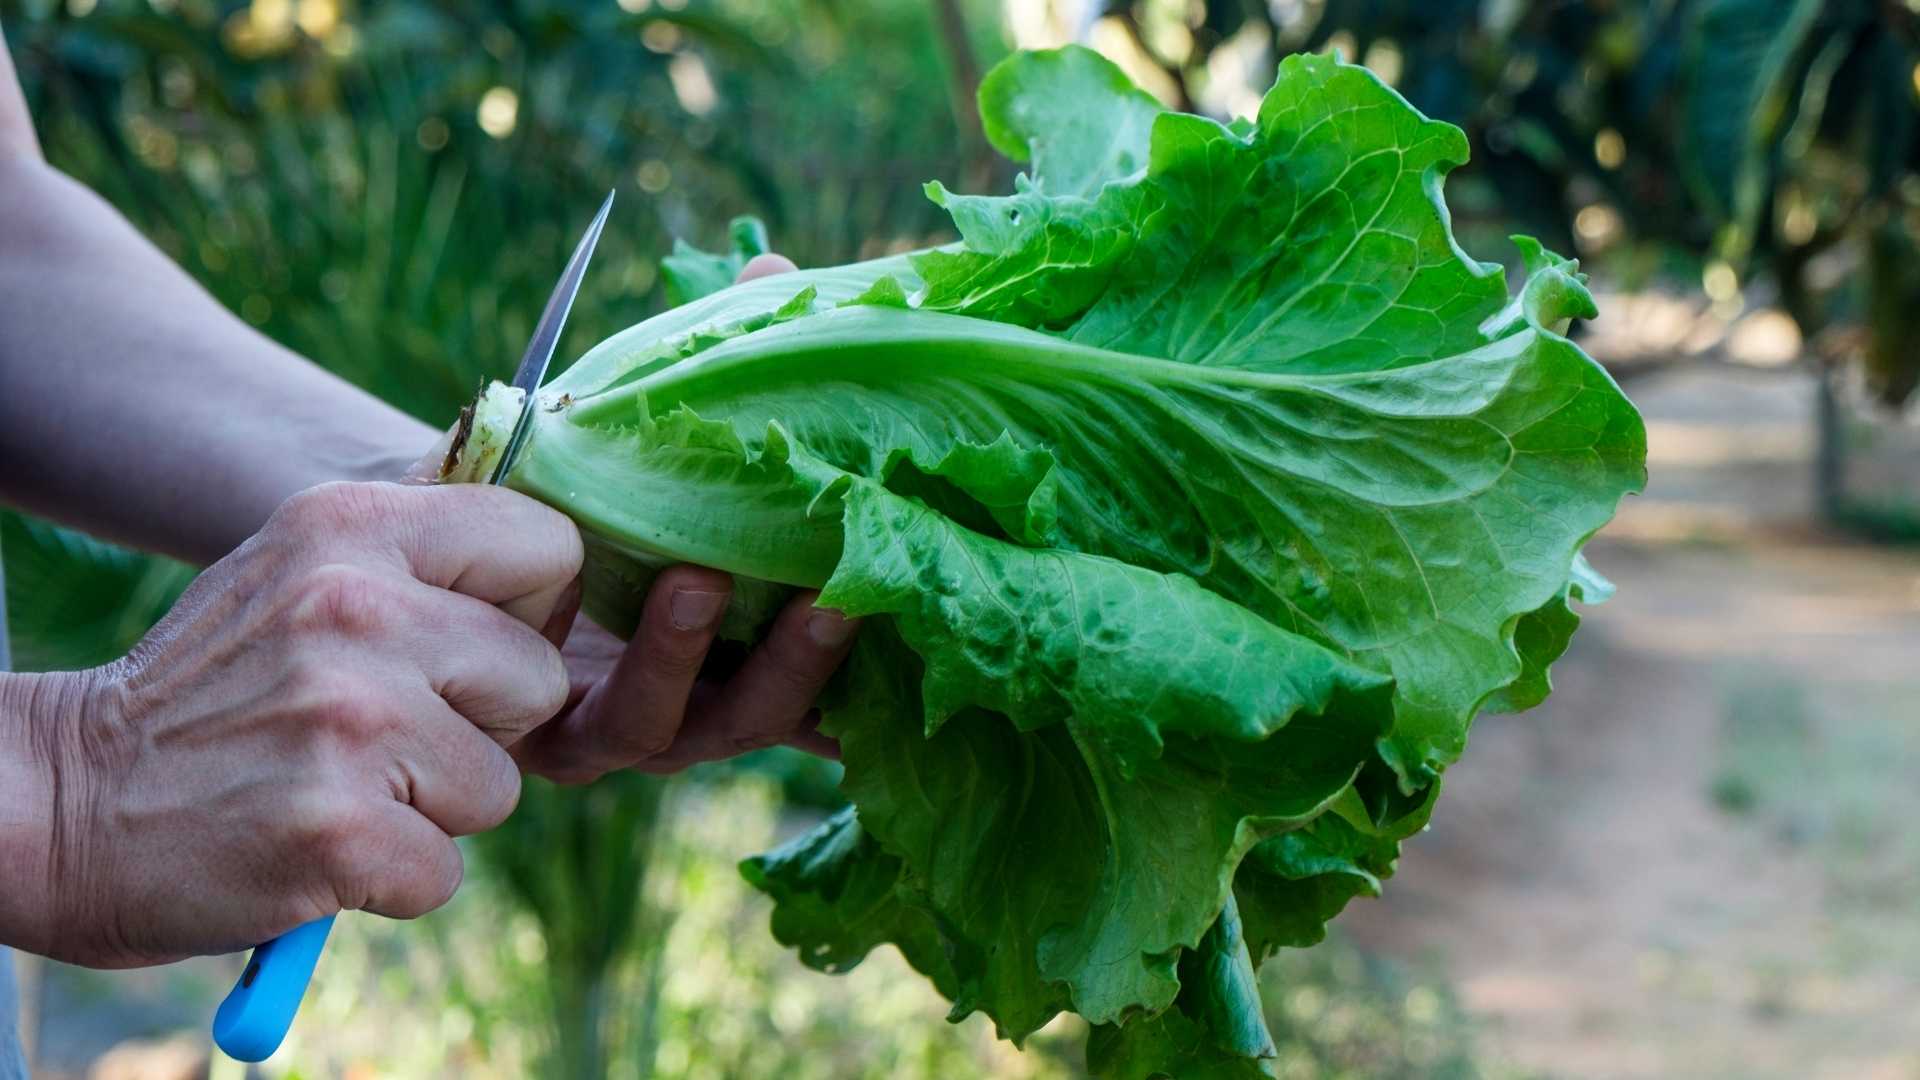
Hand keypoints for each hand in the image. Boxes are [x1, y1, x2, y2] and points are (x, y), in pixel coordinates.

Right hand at [13, 481, 581, 967]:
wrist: (59, 801)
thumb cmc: (211, 693)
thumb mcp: (299, 572)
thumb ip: (420, 561)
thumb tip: (562, 570)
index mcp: (352, 526)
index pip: (548, 544)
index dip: (528, 612)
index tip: (471, 648)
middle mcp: (358, 608)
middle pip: (540, 677)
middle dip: (483, 725)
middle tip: (383, 735)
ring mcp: (351, 719)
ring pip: (500, 784)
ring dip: (433, 808)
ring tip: (339, 784)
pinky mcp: (341, 828)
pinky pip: (444, 870)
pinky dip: (389, 879)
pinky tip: (315, 845)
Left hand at [507, 253, 860, 781]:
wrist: (459, 519)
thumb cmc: (584, 481)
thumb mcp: (655, 429)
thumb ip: (721, 370)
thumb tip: (769, 270)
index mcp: (748, 655)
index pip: (830, 681)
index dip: (880, 675)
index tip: (925, 632)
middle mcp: (703, 706)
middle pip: (769, 712)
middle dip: (802, 662)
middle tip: (834, 600)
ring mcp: (631, 731)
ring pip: (686, 726)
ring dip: (694, 656)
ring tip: (698, 578)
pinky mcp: (554, 738)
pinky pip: (597, 728)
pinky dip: (613, 668)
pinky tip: (596, 604)